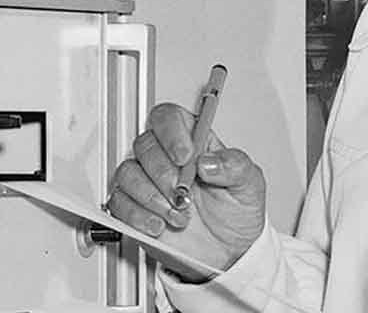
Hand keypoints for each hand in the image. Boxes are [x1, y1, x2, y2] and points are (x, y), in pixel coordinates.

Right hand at [105, 102, 265, 279]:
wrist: (228, 250)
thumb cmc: (237, 210)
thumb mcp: (249, 184)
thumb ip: (234, 165)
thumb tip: (207, 161)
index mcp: (195, 142)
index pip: (169, 118)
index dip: (171, 133)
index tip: (185, 156)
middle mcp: (167, 158)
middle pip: (145, 145)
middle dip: (164, 172)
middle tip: (183, 193)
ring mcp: (147, 183)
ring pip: (127, 173)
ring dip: (152, 197)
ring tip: (179, 214)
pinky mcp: (134, 208)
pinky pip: (118, 203)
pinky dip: (138, 215)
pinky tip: (159, 224)